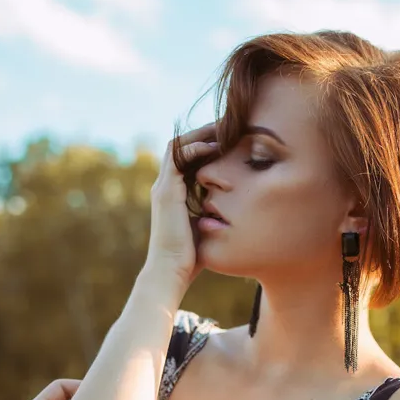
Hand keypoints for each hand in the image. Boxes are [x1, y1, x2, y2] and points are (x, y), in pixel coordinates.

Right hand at [148, 121, 217, 289]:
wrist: (171, 273)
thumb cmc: (191, 258)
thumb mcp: (206, 227)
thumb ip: (214, 213)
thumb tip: (235, 208)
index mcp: (172, 193)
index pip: (185, 158)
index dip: (204, 144)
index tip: (228, 139)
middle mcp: (164, 187)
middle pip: (180, 146)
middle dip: (203, 133)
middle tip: (228, 125)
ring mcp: (163, 188)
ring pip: (176, 147)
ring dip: (199, 135)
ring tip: (223, 128)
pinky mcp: (167, 193)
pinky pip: (178, 159)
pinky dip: (195, 149)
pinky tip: (215, 147)